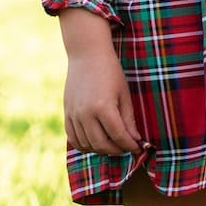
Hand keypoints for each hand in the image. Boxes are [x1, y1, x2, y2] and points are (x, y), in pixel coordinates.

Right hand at [58, 7, 145, 157]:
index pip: (119, 136)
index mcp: (103, 107)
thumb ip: (128, 120)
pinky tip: (96, 143)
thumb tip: (136, 140)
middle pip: (102, 145)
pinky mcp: (67, 114)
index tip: (139, 148)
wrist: (87, 55)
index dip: (130, 145)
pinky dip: (85, 146)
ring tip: (113, 144)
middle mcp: (86, 114)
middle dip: (117, 150)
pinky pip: (74, 139)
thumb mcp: (124, 95)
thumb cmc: (110, 72)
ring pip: (87, 145)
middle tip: (127, 148)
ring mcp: (74, 115)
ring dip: (102, 150)